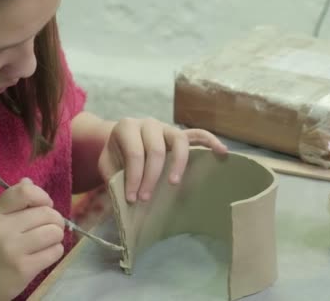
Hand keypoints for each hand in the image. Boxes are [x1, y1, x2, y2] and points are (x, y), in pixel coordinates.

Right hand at [0, 178, 64, 299]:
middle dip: (55, 219)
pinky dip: (55, 251)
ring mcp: (13, 250)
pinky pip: (55, 251)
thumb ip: (12, 201)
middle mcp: (1, 229)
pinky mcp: (24, 269)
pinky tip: (44, 253)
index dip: (42, 196)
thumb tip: (29, 180)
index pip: (25, 191)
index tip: (44, 205)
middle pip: (47, 213)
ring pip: (54, 232)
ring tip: (47, 240)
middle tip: (48, 226)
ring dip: (56, 235)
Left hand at [98, 118, 227, 202]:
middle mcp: (148, 123)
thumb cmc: (116, 156)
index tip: (131, 199)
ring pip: (179, 140)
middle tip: (146, 199)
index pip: (134, 153)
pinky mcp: (180, 134)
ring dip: (177, 164)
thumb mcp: (107, 165)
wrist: (119, 141)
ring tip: (173, 183)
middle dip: (151, 177)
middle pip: (156, 149)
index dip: (134, 177)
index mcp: (127, 127)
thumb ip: (113, 179)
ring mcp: (166, 127)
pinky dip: (210, 141)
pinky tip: (221, 152)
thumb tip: (119, 207)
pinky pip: (198, 134)